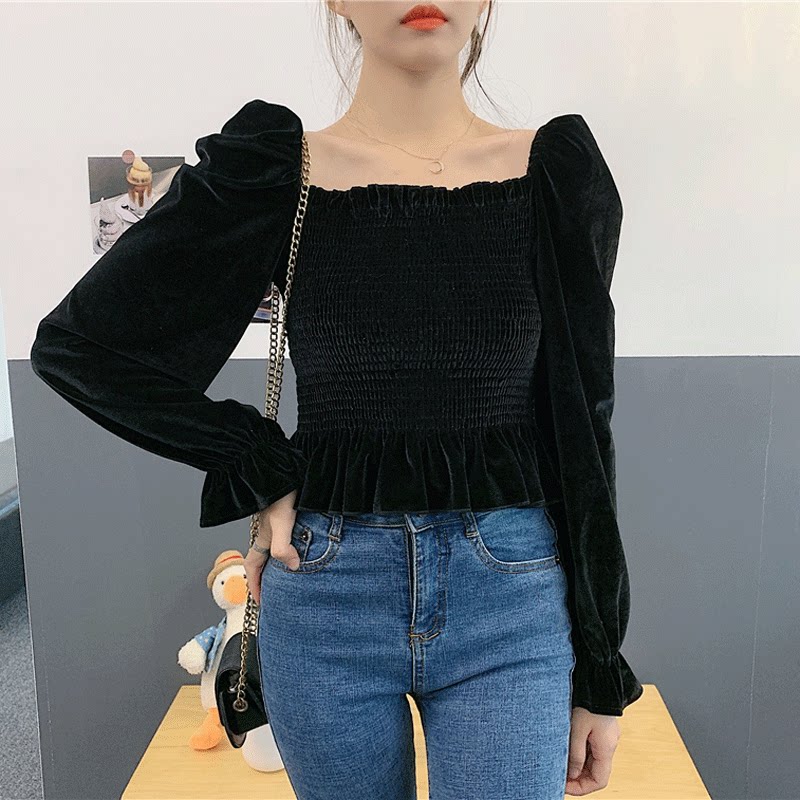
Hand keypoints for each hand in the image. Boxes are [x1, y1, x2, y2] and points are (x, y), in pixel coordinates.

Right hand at [244, 490, 299, 604]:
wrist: (284, 469)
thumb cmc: (280, 493)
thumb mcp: (281, 523)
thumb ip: (283, 547)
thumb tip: (292, 566)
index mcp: (263, 537)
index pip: (253, 566)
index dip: (255, 585)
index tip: (260, 601)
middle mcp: (268, 531)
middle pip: (264, 558)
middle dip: (267, 576)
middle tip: (277, 591)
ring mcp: (277, 522)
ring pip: (277, 546)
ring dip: (281, 561)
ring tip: (293, 573)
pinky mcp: (290, 513)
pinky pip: (289, 536)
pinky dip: (294, 546)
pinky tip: (307, 547)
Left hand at [565, 707, 620, 794]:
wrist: (596, 677)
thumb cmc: (588, 699)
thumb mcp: (577, 728)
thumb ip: (575, 754)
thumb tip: (573, 774)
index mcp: (607, 746)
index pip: (599, 781)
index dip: (582, 788)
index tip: (564, 786)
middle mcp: (609, 743)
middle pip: (596, 772)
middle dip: (578, 778)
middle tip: (559, 776)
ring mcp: (606, 736)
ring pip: (593, 760)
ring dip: (578, 765)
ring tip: (560, 763)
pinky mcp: (600, 728)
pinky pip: (591, 748)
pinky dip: (580, 753)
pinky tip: (567, 750)